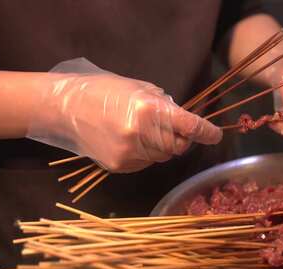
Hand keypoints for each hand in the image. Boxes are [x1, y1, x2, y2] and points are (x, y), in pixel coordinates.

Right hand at [27, 58, 221, 172]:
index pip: (189, 126)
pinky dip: (146, 154)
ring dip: (162, 146)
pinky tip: (130, 140)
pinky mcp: (120, 166)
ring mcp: (130, 153)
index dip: (206, 132)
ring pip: (163, 157)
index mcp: (149, 110)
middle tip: (171, 127)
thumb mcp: (139, 88)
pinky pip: (146, 163)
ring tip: (142, 131)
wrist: (66, 108)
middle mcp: (142, 134)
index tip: (216, 135)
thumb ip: (165, 106)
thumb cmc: (104, 91)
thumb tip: (183, 121)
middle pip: (178, 146)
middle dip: (180, 138)